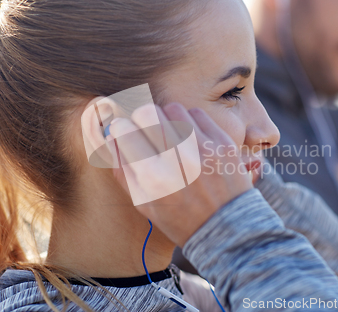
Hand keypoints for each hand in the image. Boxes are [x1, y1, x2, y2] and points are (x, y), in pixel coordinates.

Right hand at [108, 102, 253, 246]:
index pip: (124, 130)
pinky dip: (189, 121)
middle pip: (147, 111)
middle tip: (146, 129)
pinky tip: (190, 138)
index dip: (120, 128)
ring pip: (172, 109)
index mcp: (153, 177)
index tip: (124, 131)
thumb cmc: (180, 218)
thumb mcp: (143, 202)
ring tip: (170, 134)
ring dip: (166, 118)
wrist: (226, 227)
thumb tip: (112, 136)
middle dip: (141, 118)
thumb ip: (122, 170)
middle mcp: (177, 160)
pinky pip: (197, 114)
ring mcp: (203, 149)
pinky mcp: (222, 143)